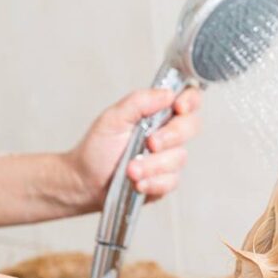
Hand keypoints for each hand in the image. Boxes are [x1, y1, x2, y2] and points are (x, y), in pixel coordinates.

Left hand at [66, 87, 201, 207]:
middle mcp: (168, 134)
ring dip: (153, 165)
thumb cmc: (98, 148)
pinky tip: (137, 183)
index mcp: (158, 113)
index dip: (190, 100)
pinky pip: (171, 181)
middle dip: (170, 136)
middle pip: (191, 126)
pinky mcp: (166, 181)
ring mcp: (169, 158)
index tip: (178, 107)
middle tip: (150, 143)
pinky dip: (153, 182)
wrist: (86, 181)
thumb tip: (167, 94)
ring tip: (130, 170)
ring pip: (179, 158)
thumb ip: (139, 102)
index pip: (188, 99)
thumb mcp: (113, 118)